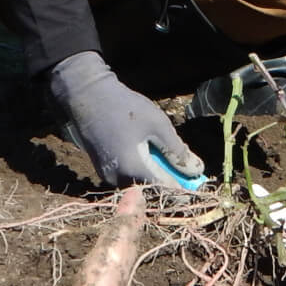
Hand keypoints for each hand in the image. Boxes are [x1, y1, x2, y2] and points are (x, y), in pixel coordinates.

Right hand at [47, 51, 204, 187]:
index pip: (164, 188)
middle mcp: (117, 179)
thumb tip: (194, 170)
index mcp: (132, 169)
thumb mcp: (157, 124)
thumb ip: (176, 150)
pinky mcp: (102, 169)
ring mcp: (107, 175)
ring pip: (139, 183)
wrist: (88, 96)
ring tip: (166, 153)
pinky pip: (127, 176)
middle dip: (170, 178)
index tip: (197, 180)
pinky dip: (142, 168)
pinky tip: (149, 151)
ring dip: (155, 173)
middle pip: (151, 188)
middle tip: (185, 163)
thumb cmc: (125, 107)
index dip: (183, 186)